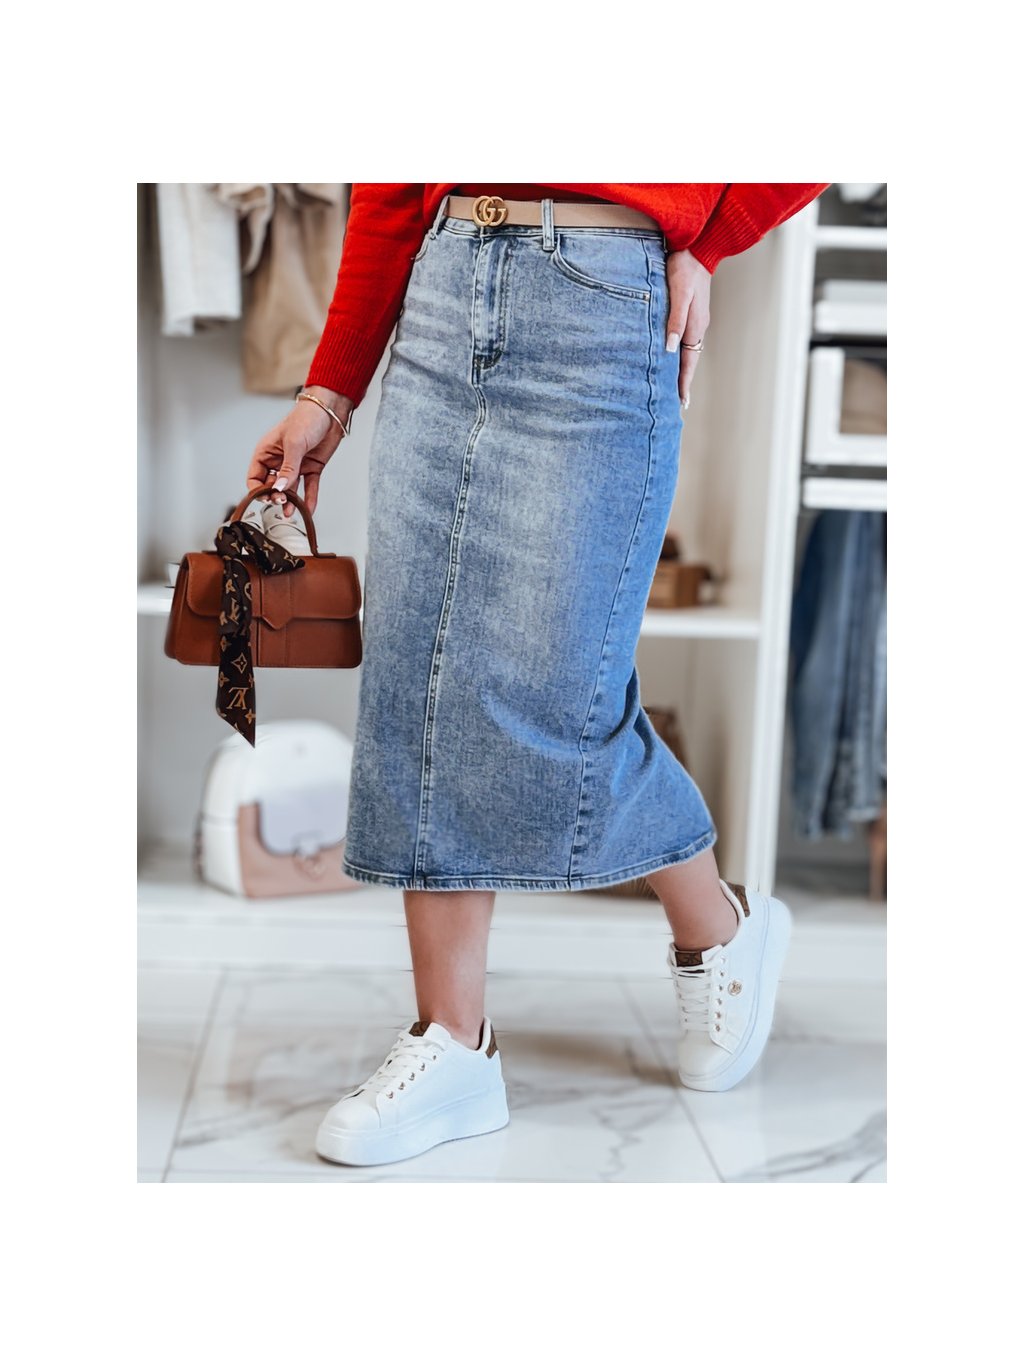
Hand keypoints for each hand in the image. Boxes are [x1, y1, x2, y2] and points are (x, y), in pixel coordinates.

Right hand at [246, 387, 354, 516]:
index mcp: (267, 452)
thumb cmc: (306, 418)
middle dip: (275, 496)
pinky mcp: (311, 467)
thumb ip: (288, 468)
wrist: (330, 411)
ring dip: (290, 501)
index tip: (266, 497)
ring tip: (291, 512)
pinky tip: (308, 509)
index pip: (255, 476)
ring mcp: (295, 465)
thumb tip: (280, 488)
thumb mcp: (294, 444)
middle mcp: (279, 460)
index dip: (258, 489)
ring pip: (290, 488)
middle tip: (281, 502)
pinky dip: (309, 498)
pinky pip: (308, 486)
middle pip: (272, 485)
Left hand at [664, 250, 710, 406]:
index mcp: (695, 326)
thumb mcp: (679, 293)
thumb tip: (669, 348)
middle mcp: (697, 326)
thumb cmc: (684, 268)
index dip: (684, 382)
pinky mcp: (691, 312)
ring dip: (682, 369)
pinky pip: (685, 339)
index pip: (688, 362)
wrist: (697, 248)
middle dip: (684, 381)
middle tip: (678, 402)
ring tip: (674, 385)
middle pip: (689, 360)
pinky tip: (673, 356)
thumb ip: (674, 320)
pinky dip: (680, 353)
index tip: (681, 402)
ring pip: (688, 351)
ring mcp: (696, 320)